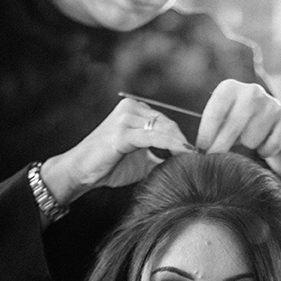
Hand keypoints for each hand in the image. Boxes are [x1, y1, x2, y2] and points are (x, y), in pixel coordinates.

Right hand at [41, 97, 192, 202]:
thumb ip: (160, 156)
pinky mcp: (122, 132)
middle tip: (200, 157)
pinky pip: (153, 137)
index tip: (197, 153)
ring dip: (179, 144)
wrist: (80, 171)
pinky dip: (170, 145)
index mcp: (133, 109)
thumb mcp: (140, 160)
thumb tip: (184, 163)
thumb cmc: (108, 165)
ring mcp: (125, 118)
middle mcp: (130, 108)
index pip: (166, 120)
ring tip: (193, 158)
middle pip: (167, 122)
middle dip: (183, 141)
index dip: (182, 138)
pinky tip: (183, 154)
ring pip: (162, 128)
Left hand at [196, 79, 280, 157]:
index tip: (200, 152)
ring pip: (252, 139)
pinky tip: (263, 144)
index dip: (206, 136)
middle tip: (216, 160)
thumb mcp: (219, 121)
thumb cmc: (235, 124)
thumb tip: (189, 154)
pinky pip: (271, 146)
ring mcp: (271, 103)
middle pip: (232, 129)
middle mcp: (251, 91)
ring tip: (248, 142)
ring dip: (248, 147)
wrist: (269, 119)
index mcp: (229, 88)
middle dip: (222, 148)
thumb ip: (208, 132)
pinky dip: (266, 151)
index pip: (214, 114)